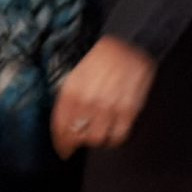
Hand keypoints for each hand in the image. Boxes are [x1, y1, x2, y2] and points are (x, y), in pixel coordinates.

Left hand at [51, 37, 155, 156]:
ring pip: (98, 139)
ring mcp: (110, 106)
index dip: (62, 142)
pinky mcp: (129, 109)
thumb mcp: (75, 72)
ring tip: (97, 134)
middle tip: (81, 139)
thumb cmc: (100, 57)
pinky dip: (114, 138)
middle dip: (78, 140)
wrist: (129, 42)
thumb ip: (68, 98)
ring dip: (96, 140)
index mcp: (72, 90)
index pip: (61, 126)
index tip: (64, 149)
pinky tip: (112, 133)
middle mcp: (89, 100)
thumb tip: (64, 124)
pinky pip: (119, 135)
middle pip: (78, 135)